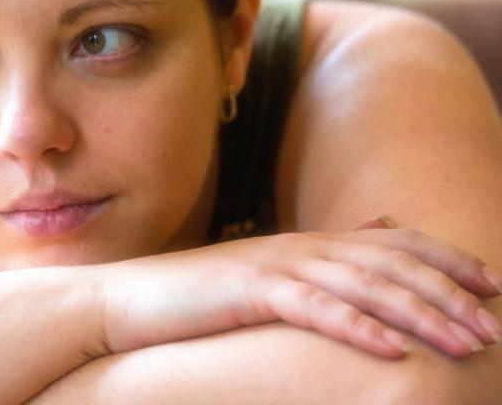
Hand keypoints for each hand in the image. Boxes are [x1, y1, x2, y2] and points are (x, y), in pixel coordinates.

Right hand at [101, 226, 501, 359]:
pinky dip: (358, 328)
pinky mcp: (249, 291)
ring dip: (420, 314)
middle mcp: (299, 246)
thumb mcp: (262, 281)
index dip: (446, 258)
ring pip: (364, 285)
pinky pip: (314, 309)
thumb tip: (360, 250)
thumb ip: (313, 269)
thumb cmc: (196, 298)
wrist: (128, 299)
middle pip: (390, 263)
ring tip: (466, 344)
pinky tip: (394, 351)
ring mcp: (274, 266)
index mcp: (307, 243)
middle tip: (494, 327)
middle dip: (449, 293)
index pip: (392, 242)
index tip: (494, 284)